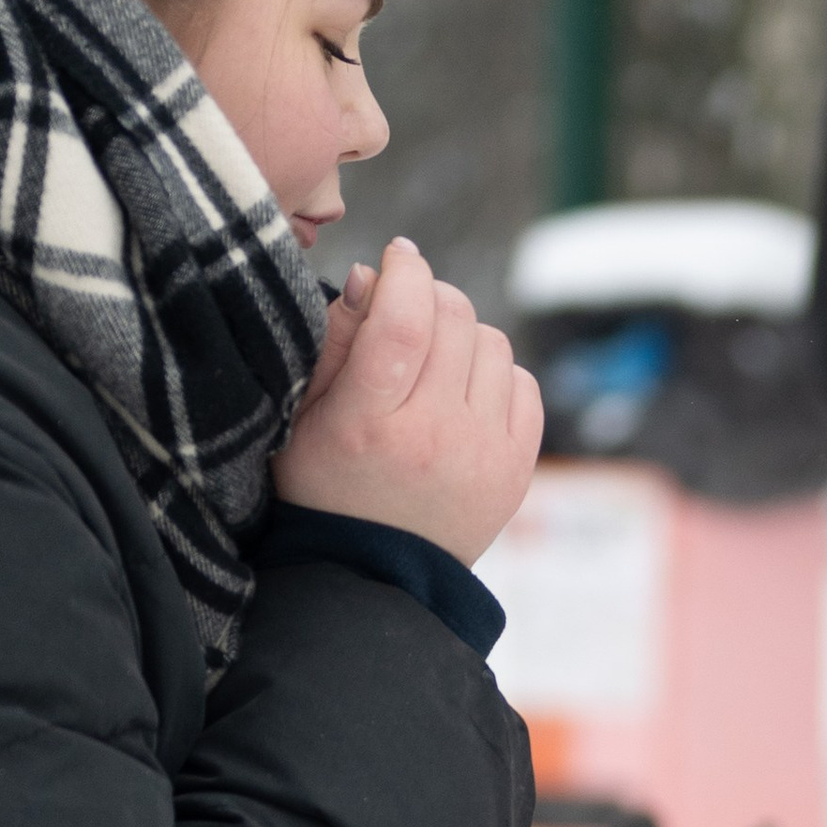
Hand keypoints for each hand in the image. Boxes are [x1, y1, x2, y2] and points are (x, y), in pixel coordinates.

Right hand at [273, 238, 543, 565]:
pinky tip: (466, 393)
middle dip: (431, 296)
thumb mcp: (301, 415)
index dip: (406, 273)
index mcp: (371, 422)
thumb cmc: (326, 485)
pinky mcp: (517, 470)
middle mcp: (436, 436)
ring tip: (435, 360)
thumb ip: (334, 342)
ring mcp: (485, 455)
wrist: (377, 572)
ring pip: (493, 345)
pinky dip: (498, 375)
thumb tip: (373, 276)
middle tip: (411, 309)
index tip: (398, 255)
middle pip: (455, 319)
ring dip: (464, 336)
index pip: (404, 321)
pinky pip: (524, 385)